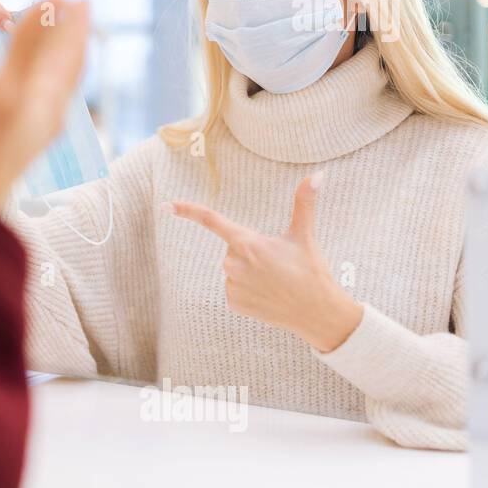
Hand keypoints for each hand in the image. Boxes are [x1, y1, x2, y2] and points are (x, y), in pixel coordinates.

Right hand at [0, 0, 89, 212]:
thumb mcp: (4, 91)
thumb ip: (29, 49)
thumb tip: (56, 2)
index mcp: (47, 107)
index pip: (71, 59)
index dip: (75, 27)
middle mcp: (38, 117)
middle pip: (59, 69)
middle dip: (61, 37)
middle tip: (66, 8)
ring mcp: (16, 128)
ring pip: (37, 82)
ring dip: (37, 53)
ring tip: (36, 34)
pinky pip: (13, 96)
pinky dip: (13, 74)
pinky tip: (4, 73)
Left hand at [168, 173, 363, 351]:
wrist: (317, 313)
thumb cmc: (311, 271)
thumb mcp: (305, 235)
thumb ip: (305, 202)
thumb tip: (318, 174)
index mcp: (247, 243)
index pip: (212, 220)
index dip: (189, 210)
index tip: (168, 204)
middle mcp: (233, 264)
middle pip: (234, 248)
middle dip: (252, 252)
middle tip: (278, 265)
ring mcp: (232, 286)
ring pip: (235, 270)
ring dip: (251, 272)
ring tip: (276, 281)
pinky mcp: (234, 304)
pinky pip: (235, 289)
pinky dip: (250, 290)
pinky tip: (268, 295)